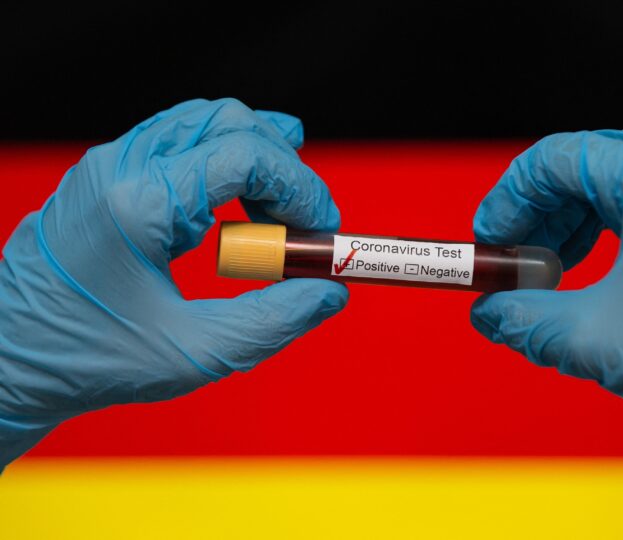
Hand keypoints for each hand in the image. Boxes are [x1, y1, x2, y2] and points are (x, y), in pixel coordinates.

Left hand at [0, 98, 346, 466]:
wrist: (11, 359)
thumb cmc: (88, 360)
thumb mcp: (193, 354)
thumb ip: (272, 322)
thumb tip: (329, 294)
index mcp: (135, 203)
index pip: (241, 153)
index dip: (298, 185)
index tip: (323, 229)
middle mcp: (118, 167)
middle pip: (225, 121)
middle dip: (282, 162)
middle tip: (306, 219)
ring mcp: (109, 165)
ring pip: (203, 122)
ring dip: (254, 155)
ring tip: (282, 205)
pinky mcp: (110, 176)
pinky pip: (179, 142)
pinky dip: (222, 161)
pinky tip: (241, 198)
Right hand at [470, 129, 622, 536]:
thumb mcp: (596, 334)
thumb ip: (525, 319)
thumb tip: (489, 315)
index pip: (557, 158)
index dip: (508, 199)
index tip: (489, 240)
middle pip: (588, 169)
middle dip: (539, 217)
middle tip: (515, 262)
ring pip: (620, 191)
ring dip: (573, 229)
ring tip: (552, 276)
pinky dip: (612, 240)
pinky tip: (599, 277)